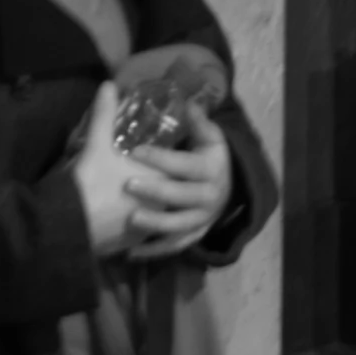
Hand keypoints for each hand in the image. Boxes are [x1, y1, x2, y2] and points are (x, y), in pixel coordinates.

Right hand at [71, 82, 154, 257]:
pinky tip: (121, 216)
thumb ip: (105, 114)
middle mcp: (159, 207)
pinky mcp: (129, 245)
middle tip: (143, 172)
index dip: (167, 159)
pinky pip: (138, 234)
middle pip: (166, 192)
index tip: (158, 150)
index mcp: (158, 180)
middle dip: (158, 184)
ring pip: (154, 215)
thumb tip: (108, 84)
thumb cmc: (90, 181)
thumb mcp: (97, 143)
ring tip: (132, 195)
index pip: (173, 167)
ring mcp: (145, 230)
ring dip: (147, 207)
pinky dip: (132, 225)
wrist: (70, 225)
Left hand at [122, 106, 232, 261]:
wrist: (228, 187)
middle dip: (155, 191)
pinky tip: (131, 253)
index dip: (160, 158)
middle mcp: (210, 197)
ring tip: (130, 220)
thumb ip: (197, 121)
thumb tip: (189, 101)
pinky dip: (154, 251)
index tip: (134, 151)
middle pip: (182, 196)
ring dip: (155, 225)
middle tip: (127, 185)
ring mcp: (202, 220)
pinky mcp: (194, 236)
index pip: (184, 164)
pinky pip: (174, 246)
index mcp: (211, 169)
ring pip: (179, 226)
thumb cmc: (210, 156)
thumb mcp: (209, 136)